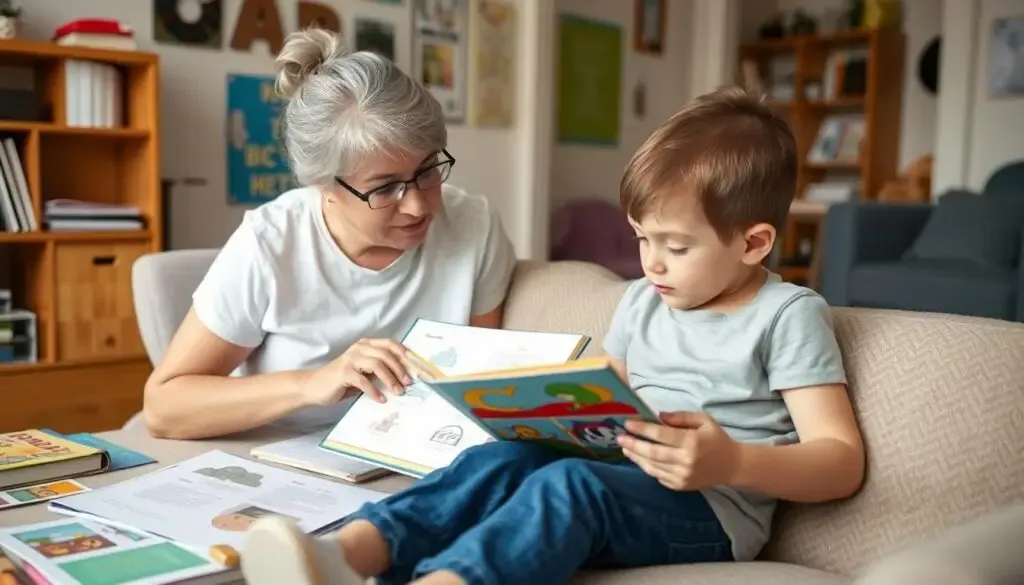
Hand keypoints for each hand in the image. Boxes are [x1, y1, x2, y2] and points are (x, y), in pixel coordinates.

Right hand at [300, 338, 411, 404]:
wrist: (314, 387)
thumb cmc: (341, 381)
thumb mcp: (363, 372)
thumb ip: (378, 370)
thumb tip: (403, 377)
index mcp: (365, 345)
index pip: (389, 343)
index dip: (403, 353)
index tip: (415, 365)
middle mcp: (358, 348)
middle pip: (386, 354)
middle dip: (400, 369)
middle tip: (408, 383)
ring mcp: (350, 359)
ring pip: (377, 365)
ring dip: (390, 379)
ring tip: (398, 392)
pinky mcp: (343, 372)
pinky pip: (364, 381)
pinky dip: (374, 391)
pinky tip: (381, 399)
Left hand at [618, 411, 740, 490]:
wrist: (732, 466)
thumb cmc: (717, 439)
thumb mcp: (704, 420)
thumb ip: (681, 417)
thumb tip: (658, 416)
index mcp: (691, 442)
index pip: (661, 435)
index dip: (642, 430)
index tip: (628, 424)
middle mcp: (685, 461)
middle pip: (652, 453)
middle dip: (633, 444)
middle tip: (620, 438)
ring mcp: (682, 476)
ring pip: (652, 467)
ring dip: (636, 457)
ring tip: (625, 448)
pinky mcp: (680, 486)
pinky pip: (658, 476)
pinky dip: (647, 467)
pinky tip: (639, 459)